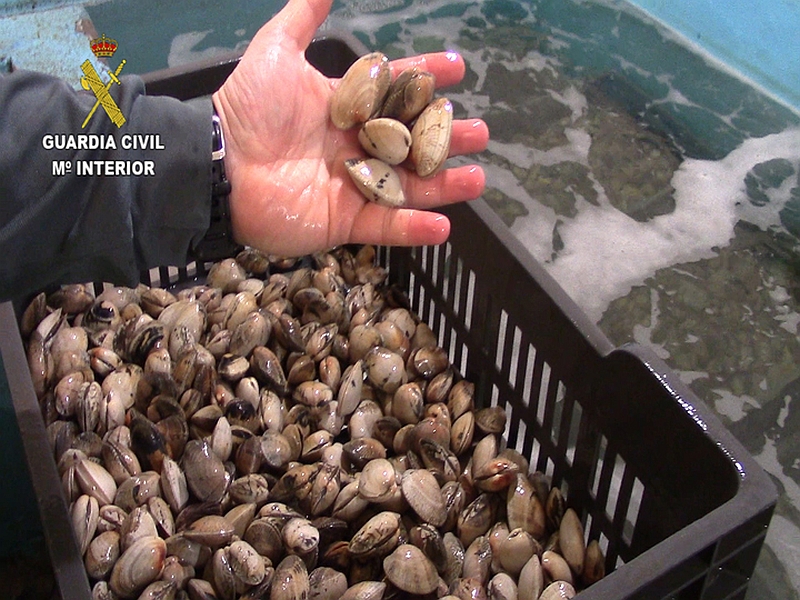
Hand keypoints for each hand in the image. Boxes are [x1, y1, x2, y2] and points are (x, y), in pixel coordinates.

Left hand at [212, 0, 487, 257]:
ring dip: (443, 185)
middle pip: (411, 143)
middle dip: (445, 137)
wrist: (219, 165)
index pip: (395, 92)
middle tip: (480, 132)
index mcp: (345, 108)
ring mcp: (352, 187)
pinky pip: (385, 226)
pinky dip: (413, 228)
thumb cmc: (247, 109)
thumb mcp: (276, 51)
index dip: (426, 78)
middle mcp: (355, 147)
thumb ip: (303, 16)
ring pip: (408, 187)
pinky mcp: (343, 222)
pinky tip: (444, 224)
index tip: (456, 67)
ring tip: (477, 177)